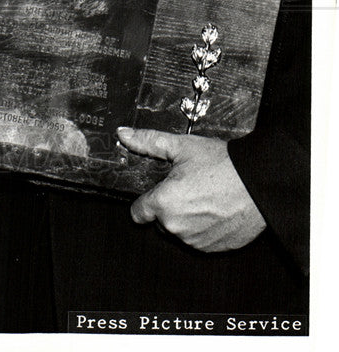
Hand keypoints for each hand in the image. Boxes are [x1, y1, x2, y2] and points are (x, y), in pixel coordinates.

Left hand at [116, 126, 265, 251]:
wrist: (259, 183)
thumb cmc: (221, 164)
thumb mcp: (181, 146)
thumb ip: (148, 142)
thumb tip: (124, 134)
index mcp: (163, 203)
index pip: (138, 212)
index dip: (145, 201)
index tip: (154, 193)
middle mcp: (176, 227)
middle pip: (160, 220)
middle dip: (168, 206)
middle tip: (187, 187)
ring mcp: (195, 240)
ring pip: (180, 230)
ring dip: (186, 218)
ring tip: (204, 196)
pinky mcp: (214, 248)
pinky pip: (199, 239)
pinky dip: (203, 227)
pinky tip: (215, 209)